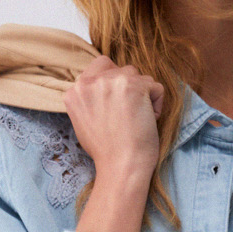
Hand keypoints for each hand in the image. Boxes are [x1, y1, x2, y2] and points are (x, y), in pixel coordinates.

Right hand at [63, 55, 163, 183]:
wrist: (121, 166)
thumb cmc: (106, 151)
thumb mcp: (83, 121)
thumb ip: (89, 99)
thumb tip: (102, 88)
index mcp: (76, 90)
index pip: (100, 66)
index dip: (114, 82)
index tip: (118, 103)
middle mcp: (91, 81)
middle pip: (121, 70)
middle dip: (129, 88)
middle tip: (127, 115)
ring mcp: (113, 81)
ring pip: (139, 77)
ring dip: (143, 96)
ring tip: (136, 120)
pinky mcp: (136, 86)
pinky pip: (156, 88)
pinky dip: (156, 105)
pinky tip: (146, 122)